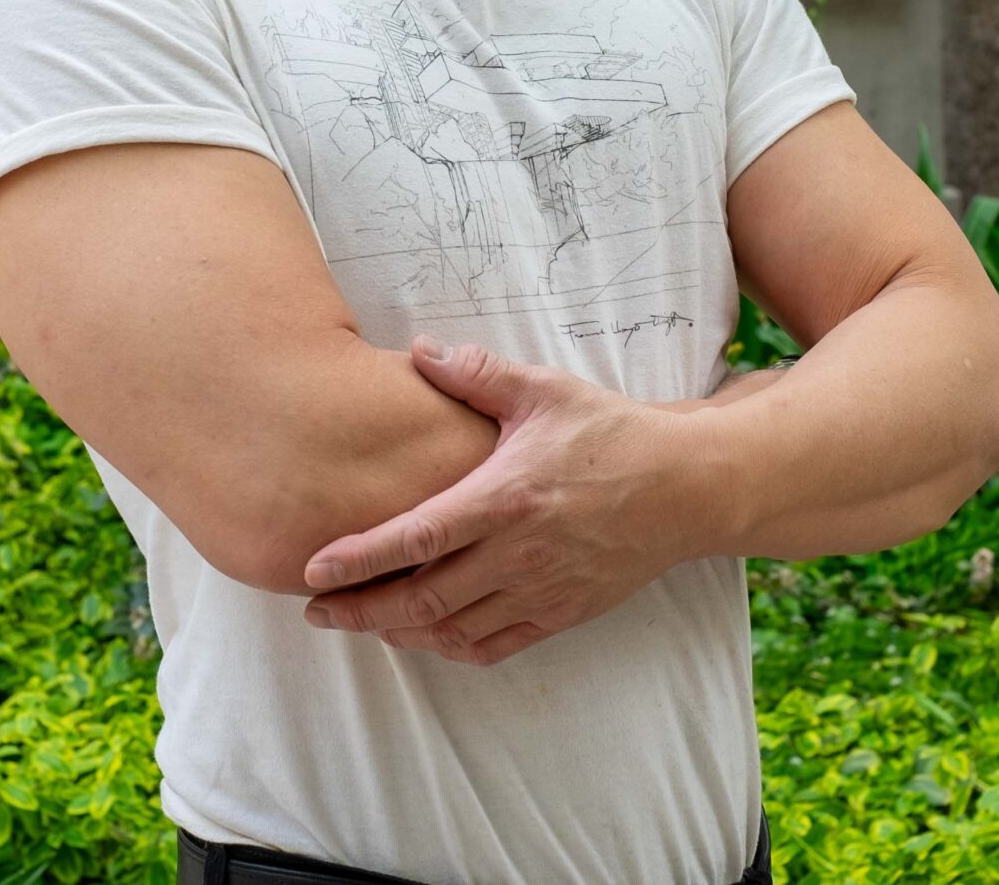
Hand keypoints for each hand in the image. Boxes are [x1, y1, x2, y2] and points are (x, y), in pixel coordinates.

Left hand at [298, 334, 711, 665]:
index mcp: (505, 498)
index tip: (312, 573)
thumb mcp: (545, 392)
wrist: (686, 488)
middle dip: (361, 612)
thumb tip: (417, 350)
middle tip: (316, 612)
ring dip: (399, 634)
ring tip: (359, 623)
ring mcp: (541, 590)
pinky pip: (494, 646)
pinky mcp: (562, 613)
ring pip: (453, 632)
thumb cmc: (612, 435)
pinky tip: (424, 636)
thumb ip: (476, 375)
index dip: (359, 560)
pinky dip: (451, 648)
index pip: (415, 538)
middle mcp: (519, 554)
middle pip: (423, 600)